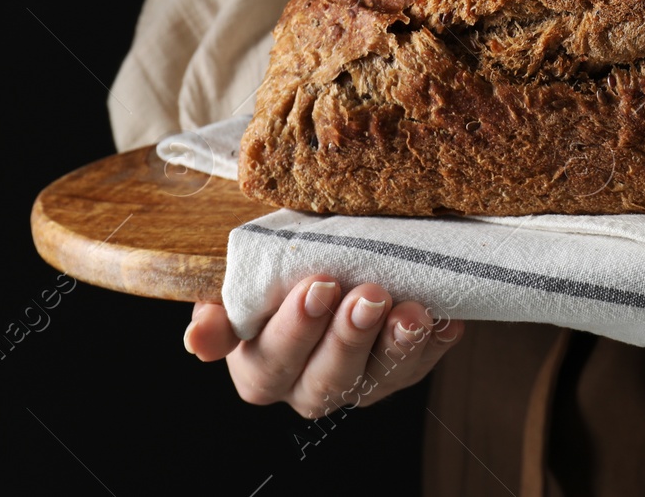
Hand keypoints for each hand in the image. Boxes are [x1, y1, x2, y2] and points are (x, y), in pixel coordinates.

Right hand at [182, 273, 463, 417]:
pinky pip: (421, 366)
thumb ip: (223, 304)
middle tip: (370, 294)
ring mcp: (358, 383)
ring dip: (396, 346)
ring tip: (412, 312)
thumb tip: (197, 338)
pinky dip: (435, 343)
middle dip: (349, 336)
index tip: (319, 286)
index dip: (295, 330)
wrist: (330, 258)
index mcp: (261, 364)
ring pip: (376, 379)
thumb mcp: (246, 276)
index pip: (271, 361)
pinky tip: (447, 318)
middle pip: (326, 378)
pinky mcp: (401, 373)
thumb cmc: (281, 265)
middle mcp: (307, 385)